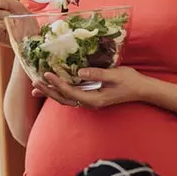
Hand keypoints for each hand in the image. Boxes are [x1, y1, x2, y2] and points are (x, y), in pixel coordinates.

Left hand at [32, 67, 148, 108]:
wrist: (142, 89)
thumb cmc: (130, 81)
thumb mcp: (114, 75)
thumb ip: (97, 74)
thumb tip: (79, 72)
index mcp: (95, 100)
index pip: (71, 92)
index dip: (58, 84)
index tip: (47, 74)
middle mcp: (90, 103)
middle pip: (64, 99)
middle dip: (48, 91)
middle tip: (34, 83)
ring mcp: (90, 101)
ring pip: (66, 99)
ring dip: (51, 92)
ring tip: (37, 87)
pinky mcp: (90, 96)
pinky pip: (71, 95)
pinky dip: (60, 90)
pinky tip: (52, 85)